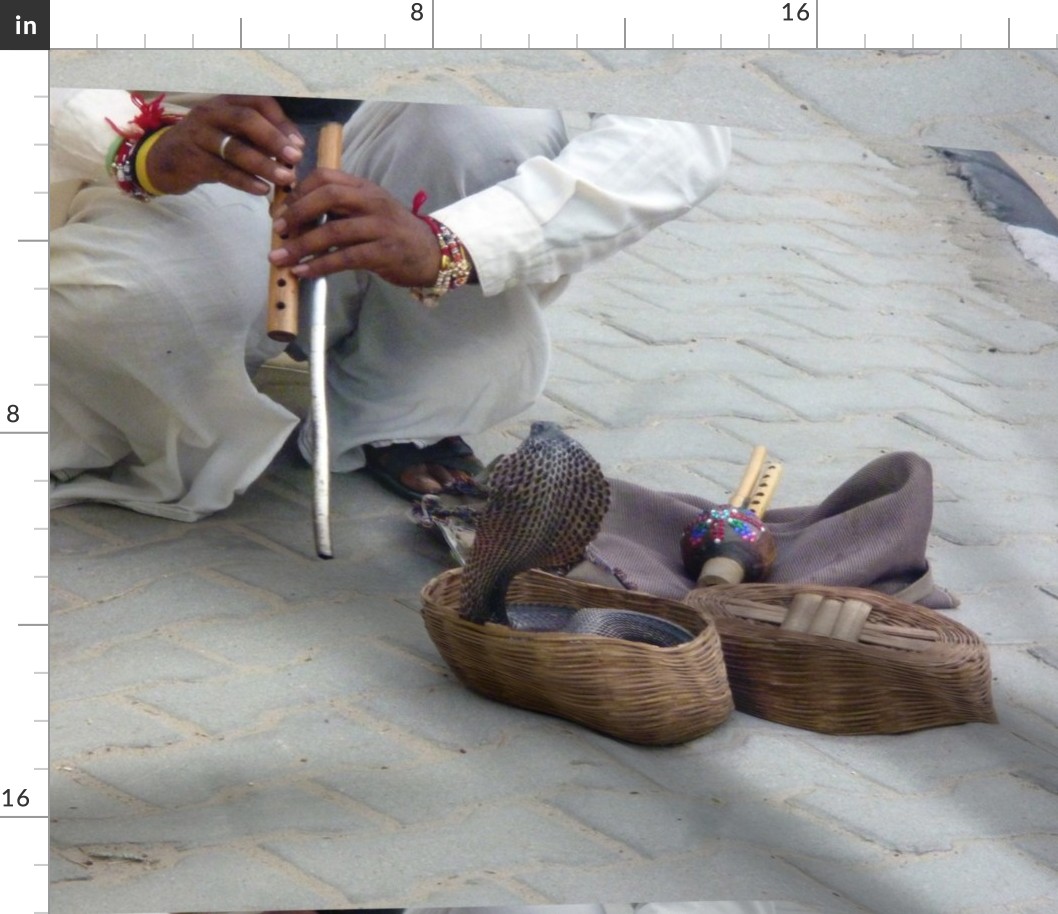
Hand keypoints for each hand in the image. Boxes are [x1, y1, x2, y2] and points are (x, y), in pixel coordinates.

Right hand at [142, 95, 305, 195]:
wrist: (162, 161)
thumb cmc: (207, 147)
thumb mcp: (231, 134)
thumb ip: (259, 138)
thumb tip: (295, 149)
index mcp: (225, 103)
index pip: (259, 103)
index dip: (282, 123)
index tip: (299, 144)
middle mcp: (210, 114)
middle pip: (246, 120)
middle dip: (274, 139)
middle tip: (296, 158)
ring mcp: (198, 136)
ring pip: (235, 148)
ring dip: (264, 164)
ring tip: (286, 179)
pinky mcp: (191, 160)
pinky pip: (223, 171)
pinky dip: (245, 181)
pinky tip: (262, 190)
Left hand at [267, 169, 441, 286]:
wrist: (431, 254)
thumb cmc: (393, 233)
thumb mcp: (369, 211)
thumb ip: (340, 208)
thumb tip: (297, 217)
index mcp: (364, 187)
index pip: (325, 176)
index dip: (298, 192)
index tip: (282, 211)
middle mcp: (372, 202)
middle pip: (327, 196)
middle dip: (297, 213)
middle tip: (278, 231)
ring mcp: (380, 227)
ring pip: (334, 231)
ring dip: (302, 245)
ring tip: (280, 258)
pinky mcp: (384, 253)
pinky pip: (345, 258)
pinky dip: (320, 266)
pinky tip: (303, 272)